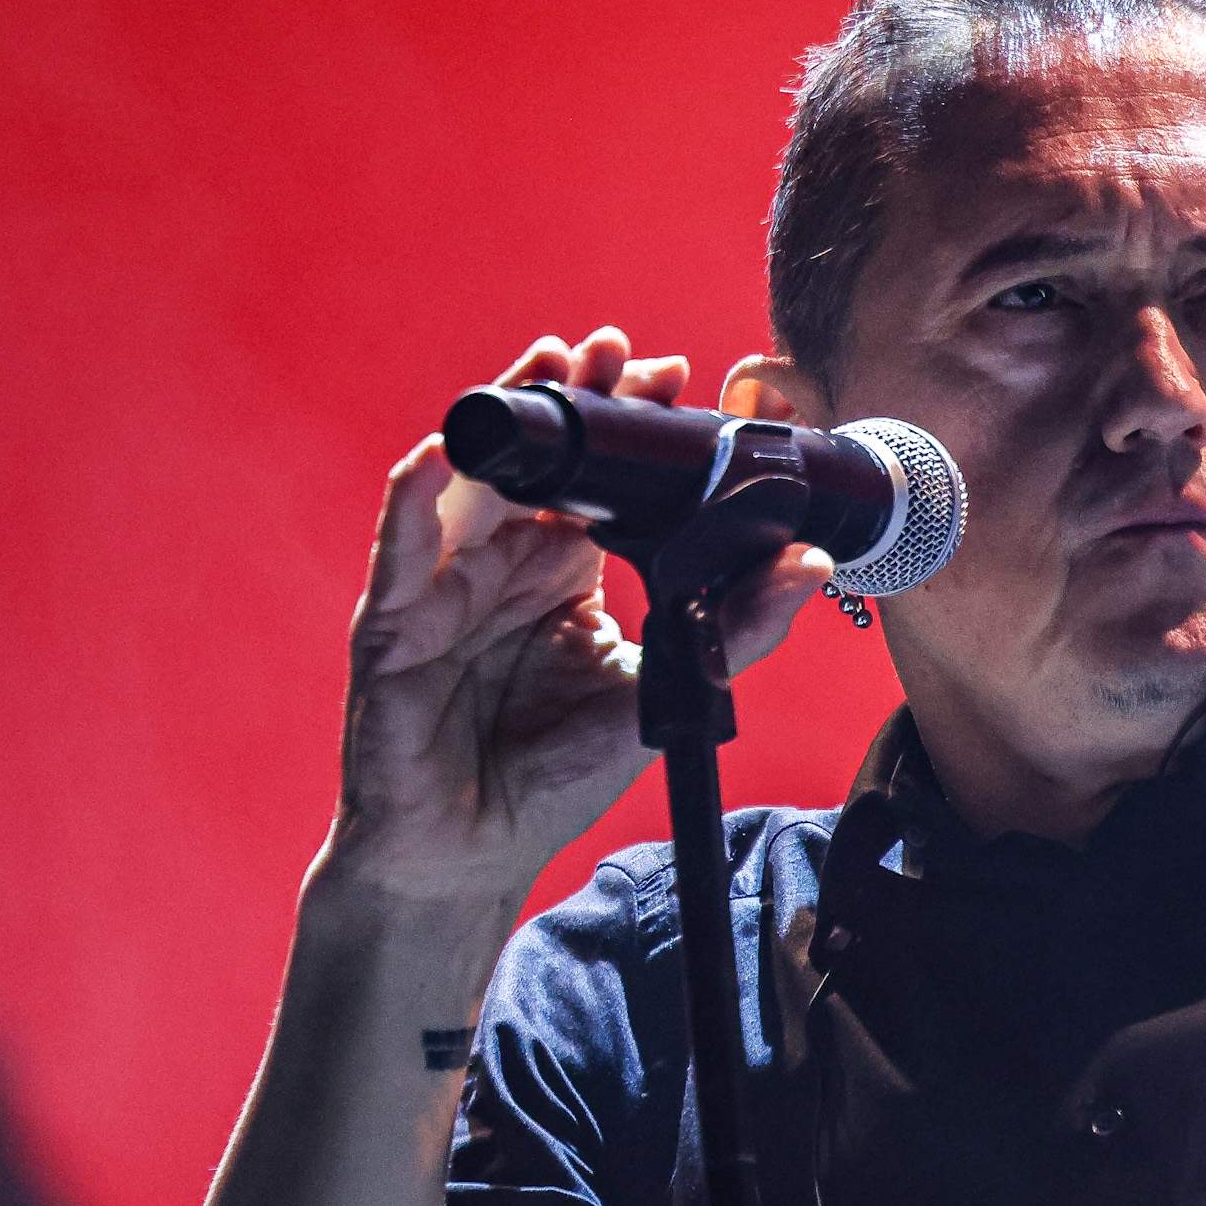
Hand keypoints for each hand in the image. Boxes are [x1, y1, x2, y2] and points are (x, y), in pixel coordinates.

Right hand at [323, 326, 839, 903]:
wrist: (468, 854)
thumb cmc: (550, 773)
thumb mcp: (660, 692)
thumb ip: (735, 628)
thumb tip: (812, 561)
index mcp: (563, 569)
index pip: (597, 475)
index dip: (628, 423)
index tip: (676, 378)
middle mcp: (502, 561)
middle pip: (535, 457)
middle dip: (575, 396)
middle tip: (622, 351)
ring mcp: (444, 584)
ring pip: (468, 479)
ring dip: (504, 418)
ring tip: (549, 367)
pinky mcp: (393, 623)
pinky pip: (401, 551)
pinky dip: (418, 500)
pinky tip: (446, 457)